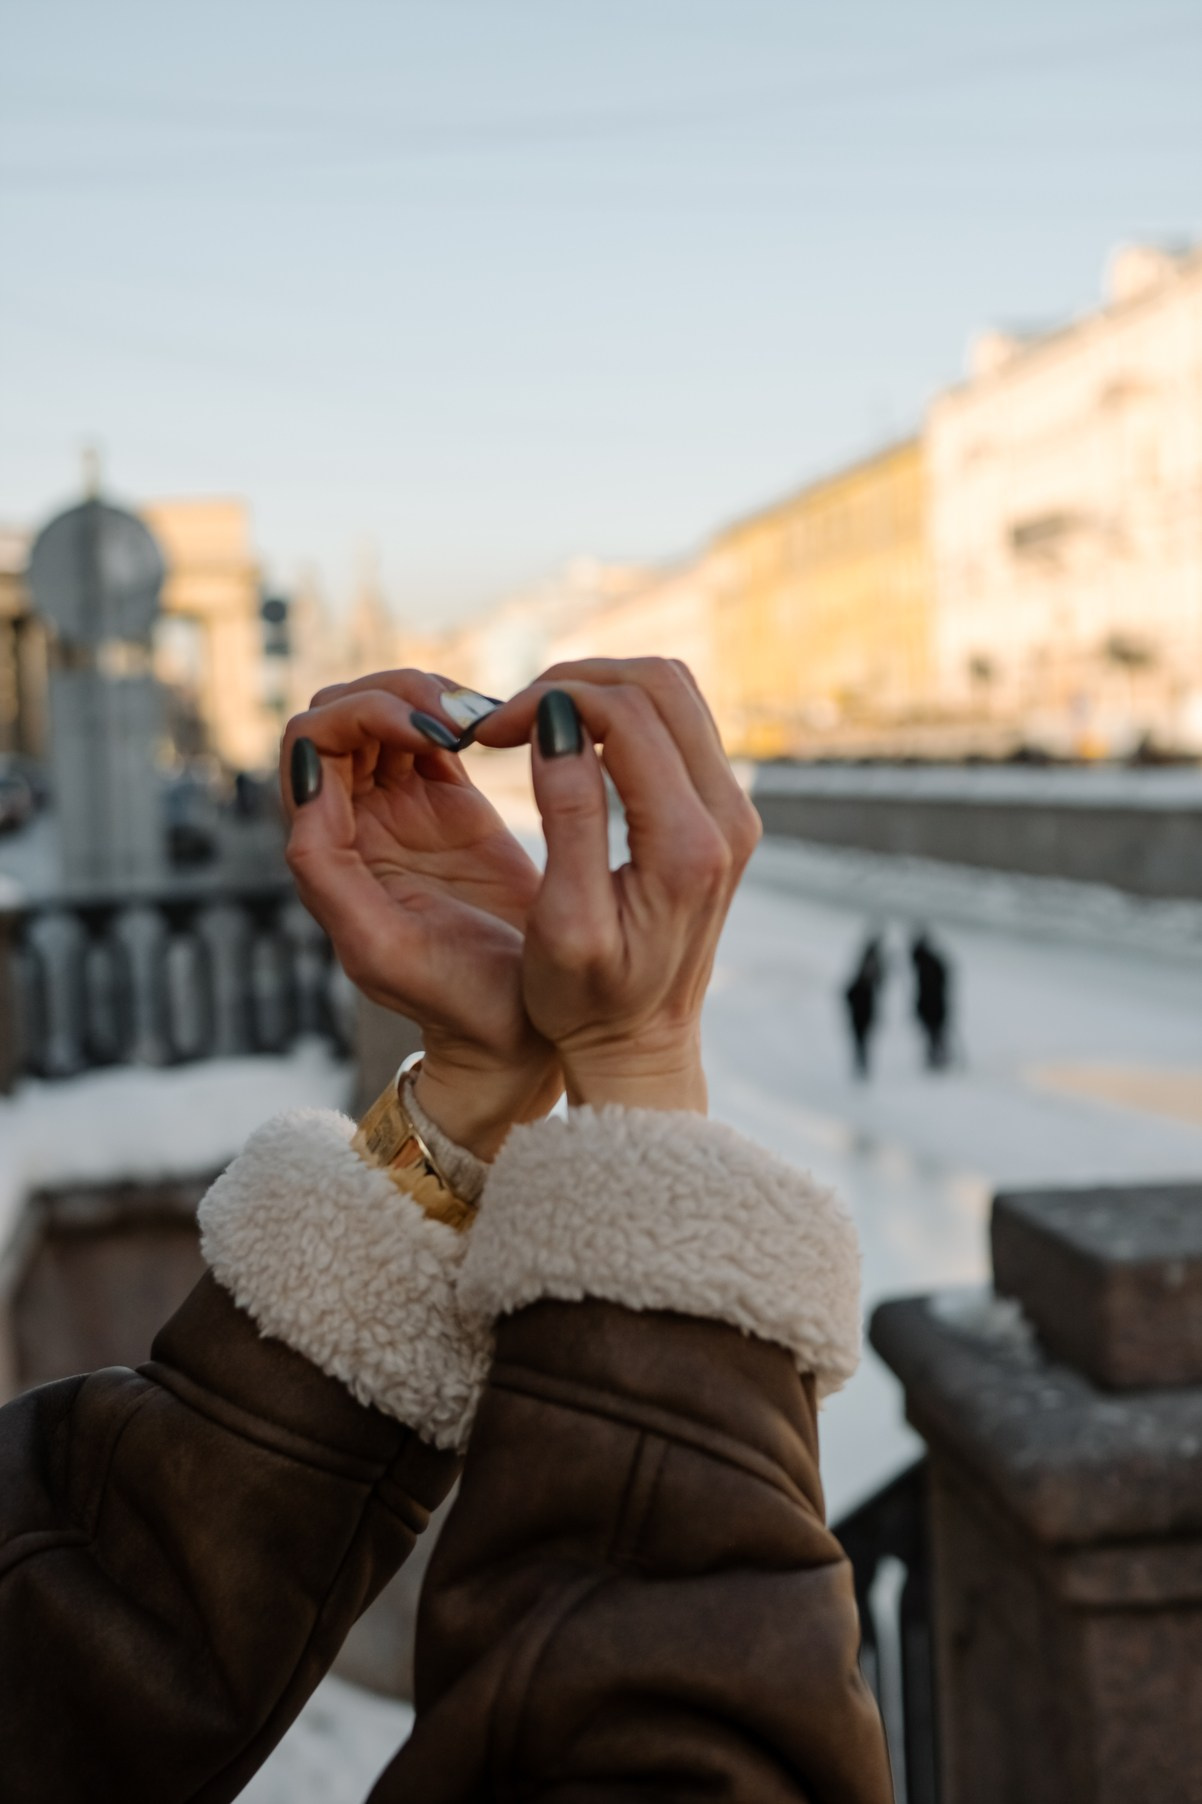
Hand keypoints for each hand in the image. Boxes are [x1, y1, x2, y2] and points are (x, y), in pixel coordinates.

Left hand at [280, 671, 560, 1157]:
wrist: (522, 1030)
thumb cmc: (454, 1003)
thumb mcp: (378, 948)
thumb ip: (324, 870)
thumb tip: (307, 782)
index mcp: (328, 852)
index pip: (310, 746)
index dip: (358, 718)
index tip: (427, 734)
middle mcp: (355, 823)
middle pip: (341, 715)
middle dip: (390, 694)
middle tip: (454, 718)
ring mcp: (403, 811)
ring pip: (386, 714)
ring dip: (424, 695)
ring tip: (480, 718)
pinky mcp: (452, 806)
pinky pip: (436, 732)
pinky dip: (459, 711)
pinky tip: (496, 725)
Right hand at [475, 658, 760, 1113]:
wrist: (642, 1046)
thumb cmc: (588, 1002)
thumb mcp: (564, 923)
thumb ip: (569, 818)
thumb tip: (559, 723)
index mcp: (687, 846)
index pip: (627, 715)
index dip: (550, 700)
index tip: (491, 730)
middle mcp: (726, 818)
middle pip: (660, 682)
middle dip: (574, 680)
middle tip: (508, 718)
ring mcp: (733, 810)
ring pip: (674, 691)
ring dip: (599, 689)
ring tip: (534, 724)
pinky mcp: (723, 811)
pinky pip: (680, 722)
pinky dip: (622, 711)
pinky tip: (571, 741)